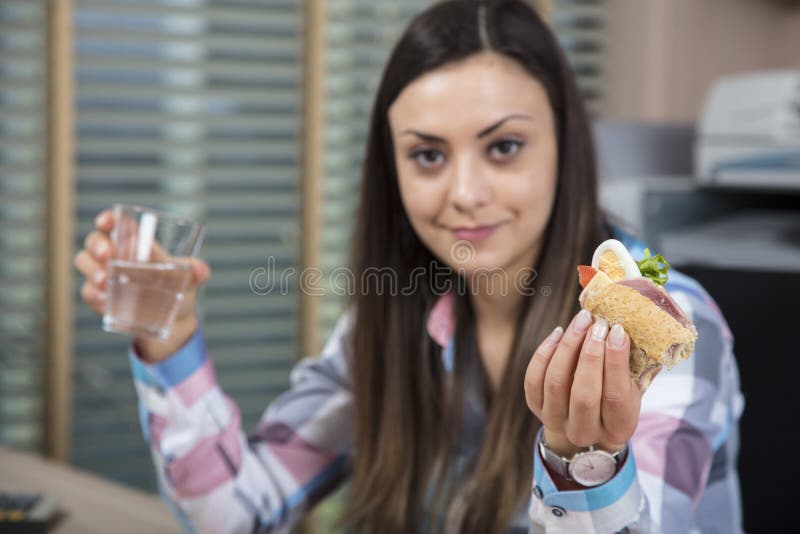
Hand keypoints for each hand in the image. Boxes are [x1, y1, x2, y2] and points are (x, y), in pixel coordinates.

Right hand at [73, 209, 210, 359]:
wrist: (174, 321)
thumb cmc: (179, 288)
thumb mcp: (189, 278)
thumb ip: (196, 271)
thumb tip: (201, 271)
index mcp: (136, 243)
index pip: (115, 224)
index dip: (107, 219)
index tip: (105, 221)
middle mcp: (116, 256)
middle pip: (94, 240)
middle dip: (96, 244)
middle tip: (107, 255)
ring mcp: (104, 276)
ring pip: (84, 263)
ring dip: (90, 270)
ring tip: (105, 281)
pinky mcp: (100, 298)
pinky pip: (86, 292)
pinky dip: (92, 294)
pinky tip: (103, 300)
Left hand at [524, 310, 648, 457]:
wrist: (587, 417)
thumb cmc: (616, 393)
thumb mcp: (633, 387)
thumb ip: (636, 366)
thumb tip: (639, 328)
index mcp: (618, 429)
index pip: (616, 398)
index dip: (616, 362)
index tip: (618, 331)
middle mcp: (585, 431)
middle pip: (584, 394)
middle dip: (591, 354)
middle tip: (598, 324)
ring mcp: (556, 421)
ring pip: (556, 383)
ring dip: (568, 347)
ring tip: (581, 321)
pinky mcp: (536, 408)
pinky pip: (534, 379)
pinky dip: (544, 353)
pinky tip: (558, 333)